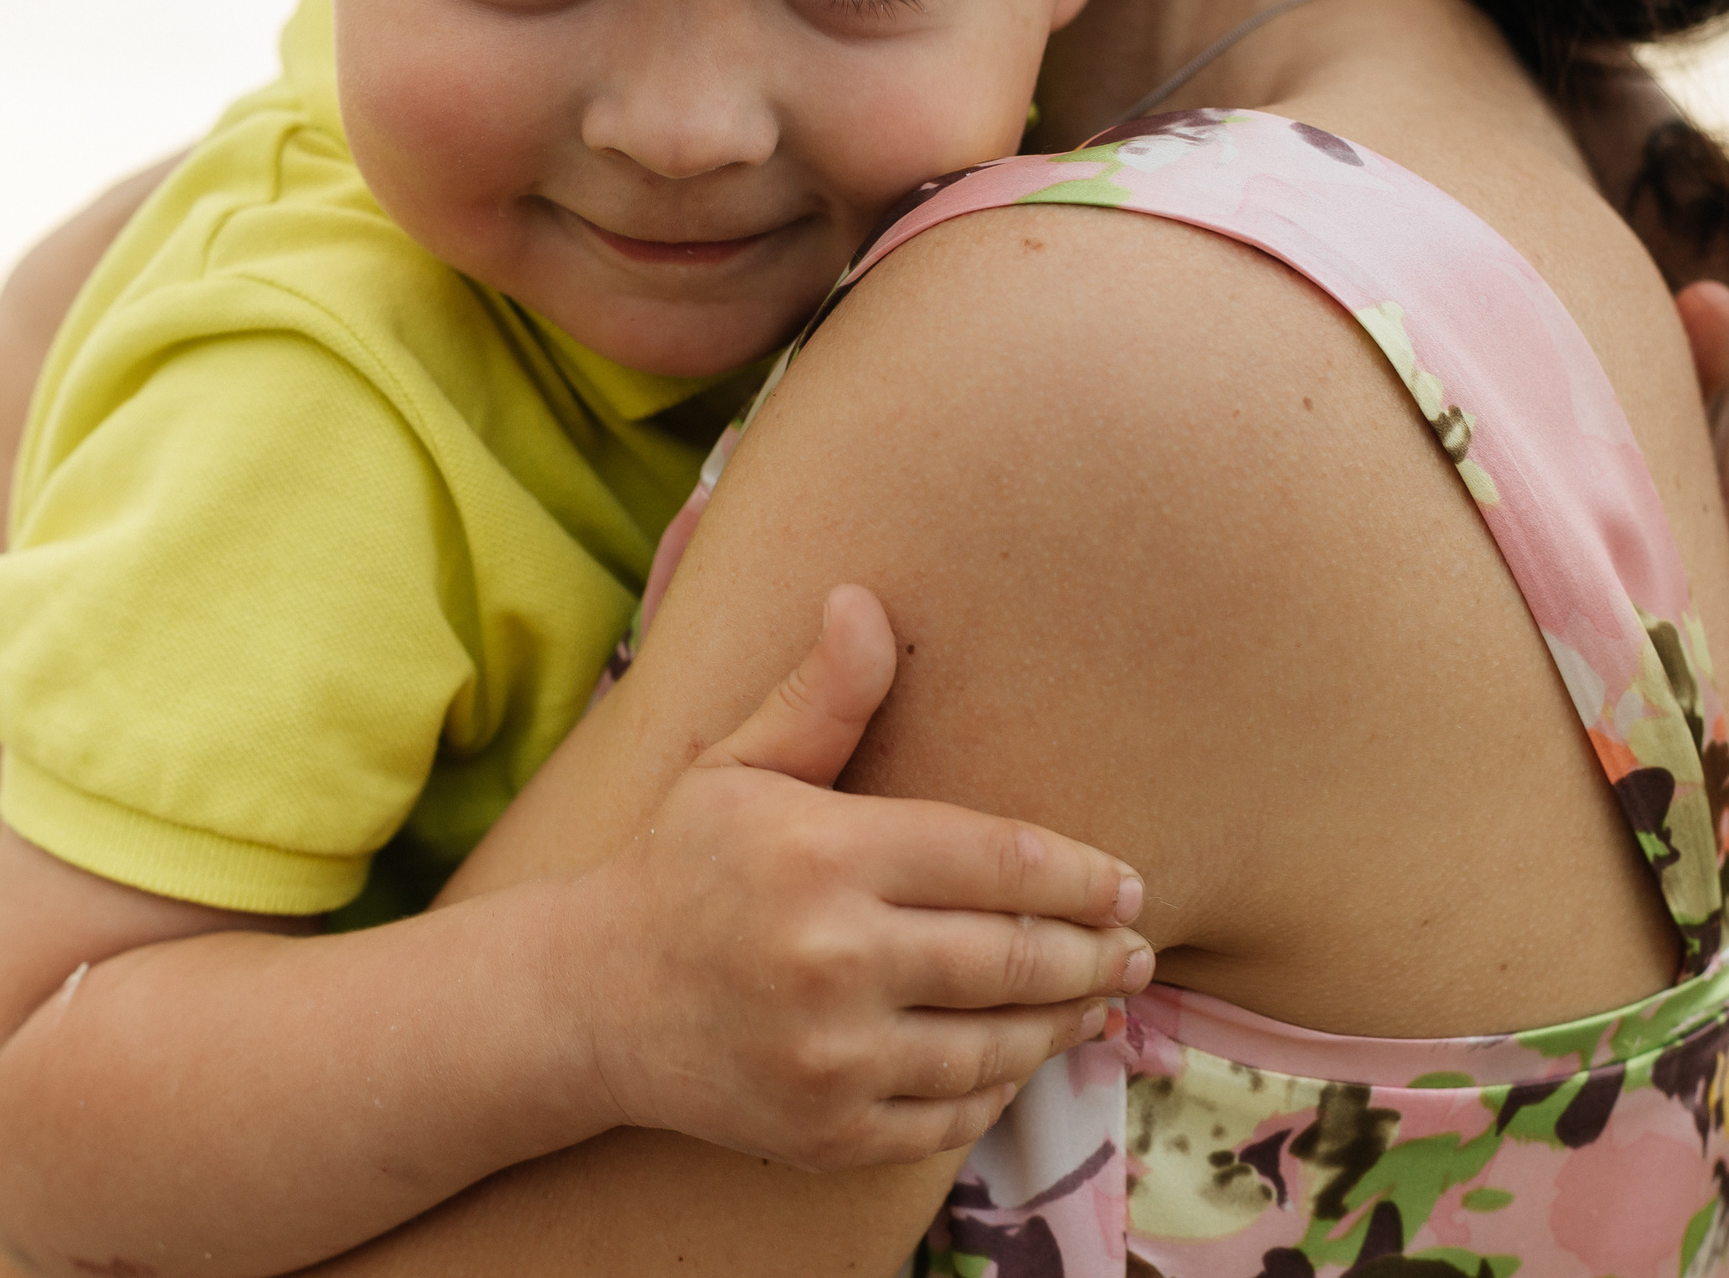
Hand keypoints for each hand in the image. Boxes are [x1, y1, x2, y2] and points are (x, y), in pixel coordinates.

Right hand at [566, 585, 1151, 1170]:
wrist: (588, 1000)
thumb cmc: (681, 867)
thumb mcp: (739, 766)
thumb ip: (822, 697)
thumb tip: (865, 600)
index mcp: (823, 853)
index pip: (996, 860)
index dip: (1080, 875)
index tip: (1129, 884)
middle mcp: (831, 958)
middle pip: (1015, 957)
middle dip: (1095, 956)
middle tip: (1140, 952)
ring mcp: (830, 1055)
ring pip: (994, 1044)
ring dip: (1063, 1025)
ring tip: (1099, 1003)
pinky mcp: (825, 1129)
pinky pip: (947, 1117)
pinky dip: (996, 1089)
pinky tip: (1018, 1058)